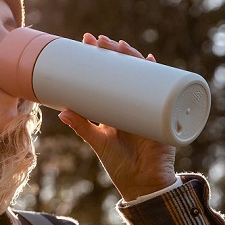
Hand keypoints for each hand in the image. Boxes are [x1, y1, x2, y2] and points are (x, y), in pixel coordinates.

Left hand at [58, 33, 176, 201]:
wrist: (143, 184)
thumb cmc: (120, 165)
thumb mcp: (99, 142)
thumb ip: (82, 127)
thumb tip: (62, 112)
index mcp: (115, 109)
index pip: (106, 78)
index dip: (98, 61)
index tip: (86, 44)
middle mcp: (131, 104)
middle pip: (124, 72)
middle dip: (113, 54)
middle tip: (98, 40)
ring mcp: (147, 107)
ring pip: (141, 76)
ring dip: (132, 59)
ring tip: (120, 46)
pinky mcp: (161, 115)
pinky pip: (162, 91)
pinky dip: (160, 75)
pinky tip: (152, 62)